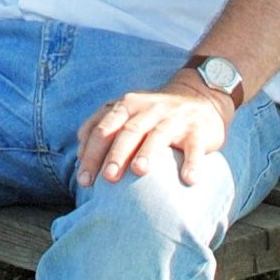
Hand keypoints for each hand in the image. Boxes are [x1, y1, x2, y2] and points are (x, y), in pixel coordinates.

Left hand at [75, 78, 232, 189]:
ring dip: (148, 152)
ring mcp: (174, 118)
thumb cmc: (154, 116)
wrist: (200, 99)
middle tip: (107, 178)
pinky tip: (189, 179)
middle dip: (116, 154)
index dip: (91, 153)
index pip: (102, 129)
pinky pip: (195, 147)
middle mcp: (149, 109)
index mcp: (126, 106)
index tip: (84, 180)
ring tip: (139, 171)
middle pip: (128, 131)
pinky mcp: (198, 130)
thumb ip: (103, 130)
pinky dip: (192, 162)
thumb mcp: (127, 114)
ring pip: (158, 135)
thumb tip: (79, 159)